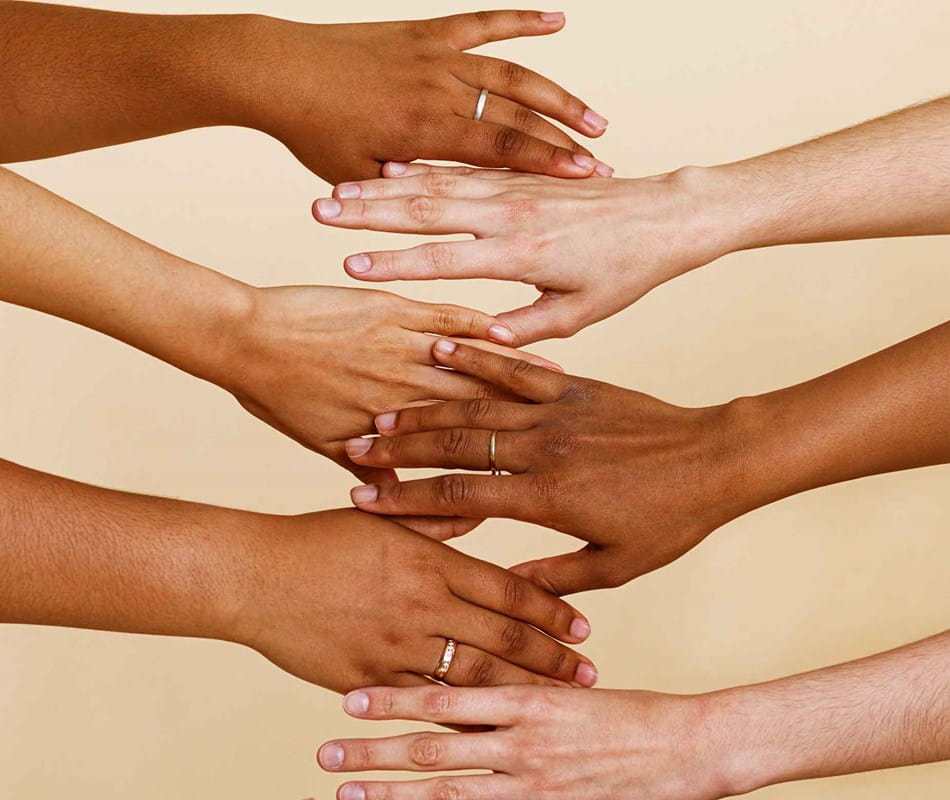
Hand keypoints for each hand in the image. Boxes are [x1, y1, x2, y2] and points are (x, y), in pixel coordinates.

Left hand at [221, 286, 559, 538]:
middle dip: (523, 422)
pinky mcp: (394, 310)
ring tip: (558, 384)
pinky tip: (510, 330)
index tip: (527, 477)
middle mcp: (403, 393)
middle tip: (566, 431)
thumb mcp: (320, 444)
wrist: (241, 338)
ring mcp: (400, 349)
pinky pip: (447, 318)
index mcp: (388, 429)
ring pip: (470, 367)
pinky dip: (480, 326)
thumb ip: (368, 469)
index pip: (452, 458)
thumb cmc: (274, 394)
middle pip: (475, 412)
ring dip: (515, 376)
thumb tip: (402, 500)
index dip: (493, 468)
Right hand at [234, 510, 597, 693]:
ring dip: (521, 692)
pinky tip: (493, 725)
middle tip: (590, 676)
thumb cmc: (319, 540)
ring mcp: (395, 644)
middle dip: (552, 660)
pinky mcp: (368, 677)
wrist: (253, 575)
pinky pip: (425, 703)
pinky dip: (463, 715)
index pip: (507, 589)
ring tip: (556, 704)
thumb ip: (435, 520)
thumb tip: (478, 507)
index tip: (584, 629)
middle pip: (503, 637)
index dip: (550, 611)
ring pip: (474, 676)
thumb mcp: (382, 520)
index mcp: (429, 561)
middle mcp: (420, 604)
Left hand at [252, 11, 610, 182]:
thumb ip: (405, 194)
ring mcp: (438, 56)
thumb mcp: (357, 177)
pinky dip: (522, 20)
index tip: (588, 178)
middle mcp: (441, 88)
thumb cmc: (313, 131)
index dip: (549, 164)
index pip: (503, 149)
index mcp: (426, 130)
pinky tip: (557, 21)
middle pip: (519, 114)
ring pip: (514, 73)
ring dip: (558, 95)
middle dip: (565, 141)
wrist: (277, 69)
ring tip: (596, 119)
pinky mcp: (429, 33)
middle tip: (604, 164)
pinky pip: (485, 23)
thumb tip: (444, 216)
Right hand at [313, 163, 733, 342]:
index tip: (348, 269)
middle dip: (368, 212)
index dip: (394, 266)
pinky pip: (462, 168)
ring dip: (383, 187)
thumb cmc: (627, 270)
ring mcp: (513, 189)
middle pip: (426, 208)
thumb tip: (480, 343)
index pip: (444, 260)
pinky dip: (422, 169)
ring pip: (436, 183)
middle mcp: (511, 214)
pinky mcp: (519, 176)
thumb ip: (528, 327)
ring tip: (337, 188)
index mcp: (522, 254)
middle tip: (318, 212)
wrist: (665, 215)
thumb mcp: (582, 311)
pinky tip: (389, 169)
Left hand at [315, 685, 731, 799]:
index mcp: (527, 698)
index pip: (445, 697)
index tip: (349, 699)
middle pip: (434, 749)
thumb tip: (475, 691)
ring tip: (348, 797)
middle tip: (325, 754)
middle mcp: (522, 742)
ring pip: (449, 792)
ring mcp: (535, 784)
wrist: (689, 748)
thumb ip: (522, 692)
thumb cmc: (632, 712)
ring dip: (394, 796)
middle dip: (375, 754)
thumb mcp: (571, 689)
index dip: (394, 699)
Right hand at [343, 341, 755, 593]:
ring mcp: (559, 411)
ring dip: (426, 407)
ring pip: (478, 406)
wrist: (718, 460)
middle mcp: (545, 449)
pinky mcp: (575, 386)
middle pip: (455, 445)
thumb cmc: (671, 518)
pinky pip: (518, 368)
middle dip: (400, 447)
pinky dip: (479, 357)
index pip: (461, 496)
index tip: (365, 500)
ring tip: (382, 410)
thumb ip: (556, 577)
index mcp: (550, 497)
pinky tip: (442, 345)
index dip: (407, 499)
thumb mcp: (617, 565)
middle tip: (355, 445)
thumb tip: (509, 591)